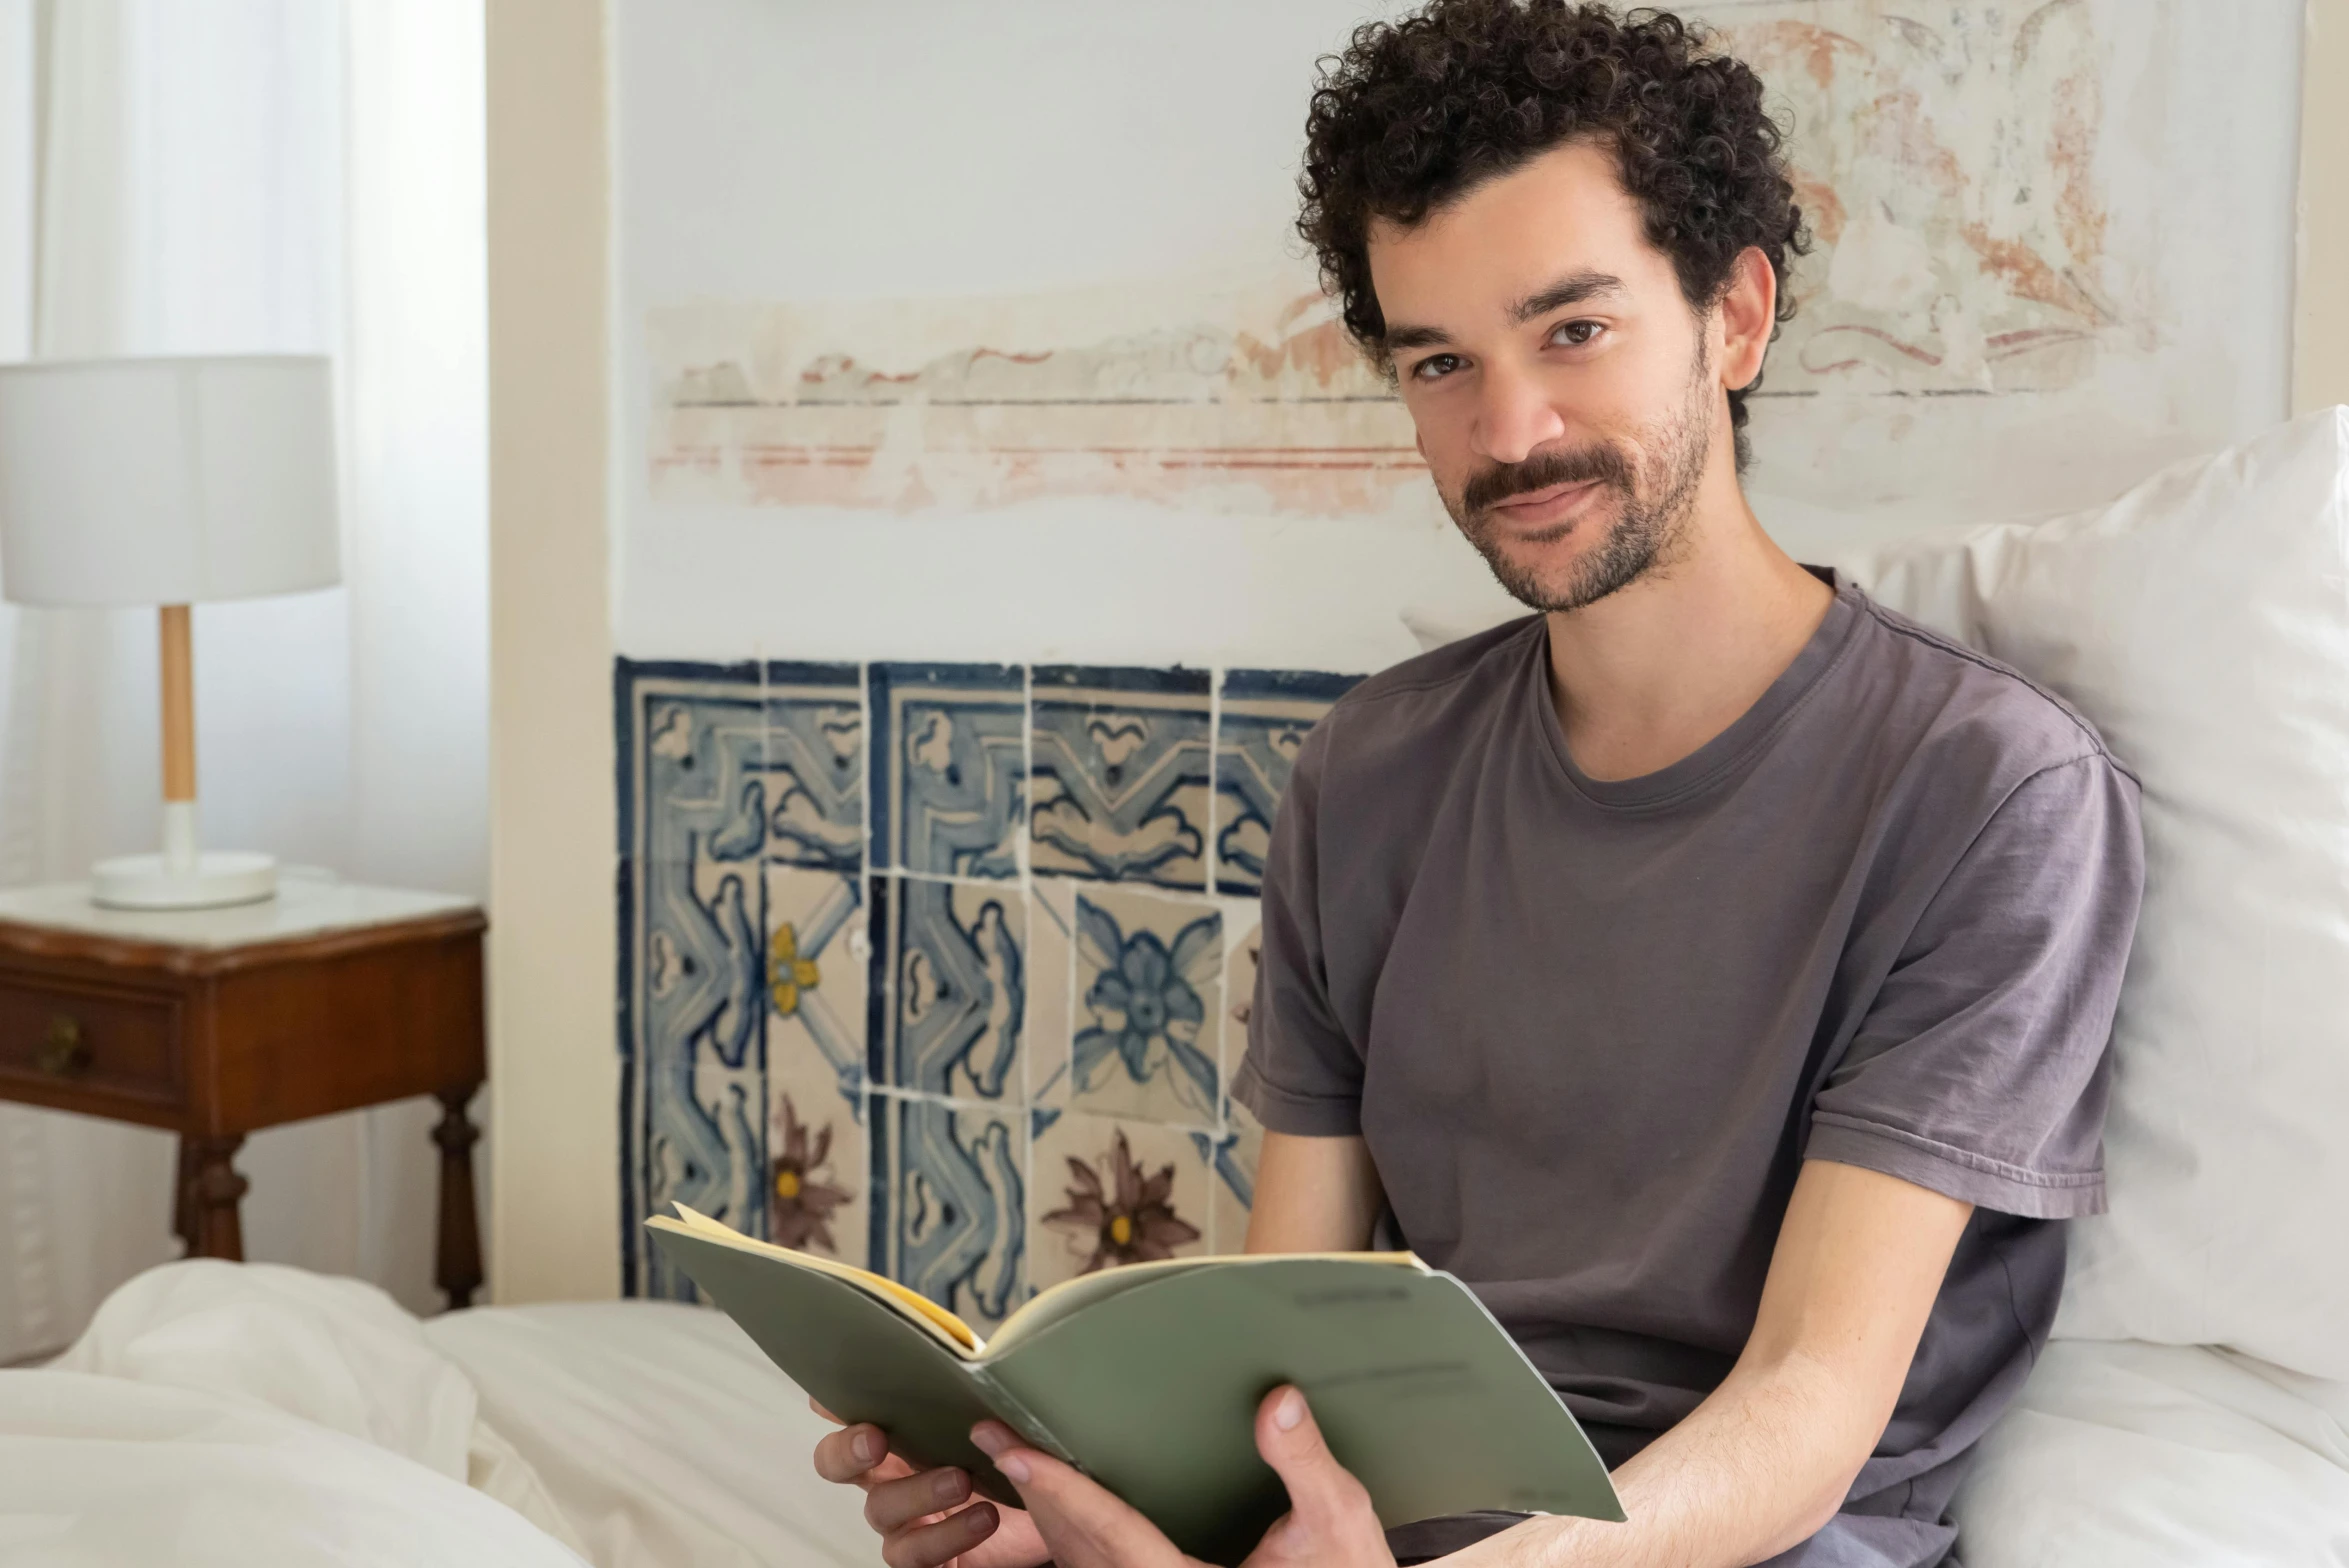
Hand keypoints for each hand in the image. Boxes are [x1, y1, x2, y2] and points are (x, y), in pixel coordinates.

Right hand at [809, 1399, 1052, 1567]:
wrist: (1050, 1516)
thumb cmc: (1017, 1460)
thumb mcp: (1005, 1419)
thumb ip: (984, 1395)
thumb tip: (977, 1362)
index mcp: (901, 1434)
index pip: (851, 1412)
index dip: (833, 1403)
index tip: (832, 1394)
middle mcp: (891, 1475)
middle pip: (835, 1462)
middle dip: (847, 1449)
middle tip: (876, 1440)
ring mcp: (902, 1519)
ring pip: (879, 1507)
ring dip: (918, 1491)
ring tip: (962, 1480)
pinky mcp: (922, 1557)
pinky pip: (912, 1553)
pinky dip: (947, 1534)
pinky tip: (983, 1517)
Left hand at [969, 1386, 1395, 1567]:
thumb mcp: (1338, 1522)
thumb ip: (1304, 1462)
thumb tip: (1277, 1398)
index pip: (1111, 1535)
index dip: (1060, 1490)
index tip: (1014, 1452)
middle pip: (1078, 1549)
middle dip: (1033, 1492)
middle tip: (990, 1435)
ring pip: (1080, 1564)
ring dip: (1044, 1514)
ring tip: (1010, 1458)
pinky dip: (1070, 1535)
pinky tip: (1058, 1503)